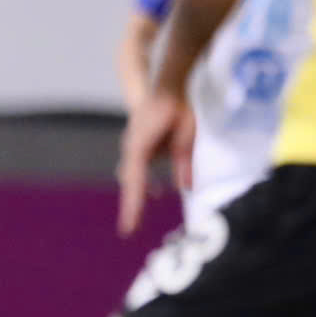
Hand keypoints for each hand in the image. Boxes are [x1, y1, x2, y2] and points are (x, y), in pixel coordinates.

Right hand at [117, 90, 194, 236]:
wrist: (165, 87)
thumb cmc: (176, 110)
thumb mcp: (186, 137)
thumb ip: (183, 163)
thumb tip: (185, 189)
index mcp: (139, 149)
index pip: (135, 183)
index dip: (132, 207)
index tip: (128, 227)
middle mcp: (130, 149)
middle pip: (130, 182)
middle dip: (131, 204)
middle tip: (131, 229)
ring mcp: (131, 147)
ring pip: (132, 175)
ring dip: (137, 192)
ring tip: (139, 215)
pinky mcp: (136, 145)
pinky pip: (137, 168)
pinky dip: (142, 181)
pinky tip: (154, 190)